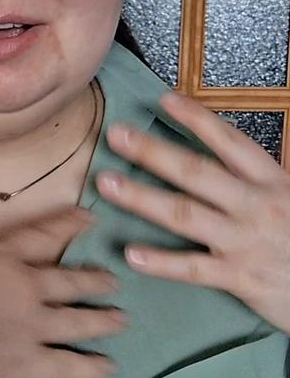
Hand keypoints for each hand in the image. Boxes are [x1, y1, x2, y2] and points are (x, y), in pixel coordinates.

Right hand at [0, 207, 125, 377]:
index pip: (44, 235)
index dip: (69, 225)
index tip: (90, 219)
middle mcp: (23, 287)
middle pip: (71, 281)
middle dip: (96, 281)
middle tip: (113, 282)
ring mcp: (29, 327)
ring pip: (78, 321)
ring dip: (102, 320)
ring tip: (120, 319)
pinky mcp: (25, 365)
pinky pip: (69, 365)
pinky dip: (91, 367)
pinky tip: (108, 367)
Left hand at [96, 91, 289, 333]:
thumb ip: (260, 181)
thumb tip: (228, 158)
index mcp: (272, 181)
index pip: (229, 141)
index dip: (196, 119)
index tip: (164, 100)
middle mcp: (255, 205)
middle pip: (196, 172)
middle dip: (153, 152)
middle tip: (117, 135)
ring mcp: (244, 241)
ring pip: (185, 215)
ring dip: (142, 197)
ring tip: (107, 184)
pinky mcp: (240, 277)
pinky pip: (194, 268)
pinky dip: (161, 262)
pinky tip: (131, 254)